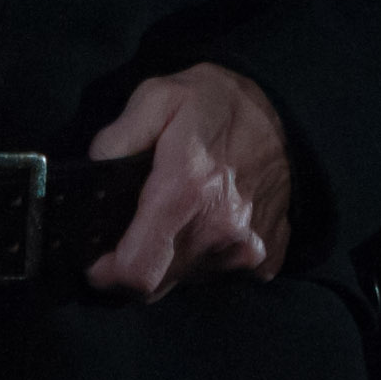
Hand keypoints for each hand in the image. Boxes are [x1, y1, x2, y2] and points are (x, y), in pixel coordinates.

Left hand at [86, 63, 293, 300]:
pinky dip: (211, 257)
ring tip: (181, 214)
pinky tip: (211, 220)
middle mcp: (220, 229)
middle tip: (140, 224)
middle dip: (139, 261)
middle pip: (158, 283)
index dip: (108, 273)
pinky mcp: (268, 256)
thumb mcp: (157, 97)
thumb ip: (117, 138)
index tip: (99, 259)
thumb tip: (94, 174)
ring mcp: (249, 248)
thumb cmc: (215, 103)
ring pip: (189, 279)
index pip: (137, 273)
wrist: (286, 108)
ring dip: (175, 258)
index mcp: (186, 191)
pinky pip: (224, 274)